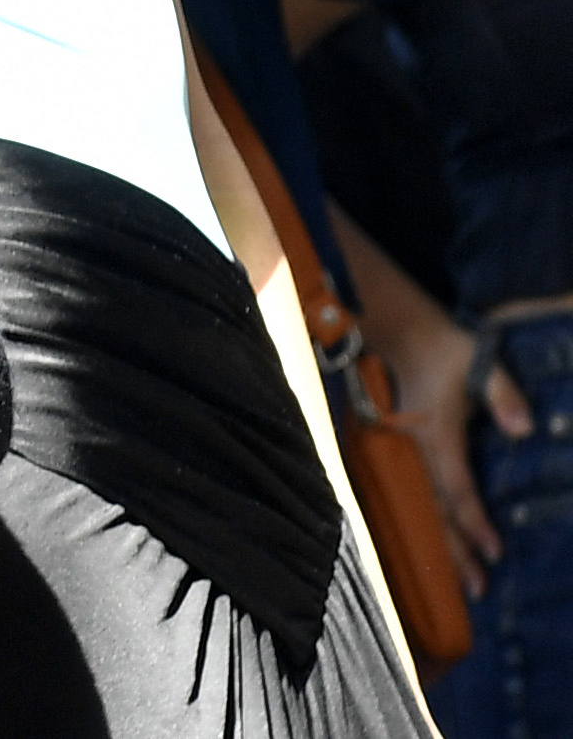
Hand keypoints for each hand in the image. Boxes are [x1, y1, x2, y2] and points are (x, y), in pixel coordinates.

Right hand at [376, 316, 532, 601]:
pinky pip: (407, 494)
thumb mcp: (477, 361)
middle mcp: (415, 451)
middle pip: (436, 510)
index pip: (458, 489)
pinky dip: (420, 522)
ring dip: (439, 544)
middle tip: (476, 588)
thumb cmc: (439, 347)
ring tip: (456, 579)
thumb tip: (526, 431)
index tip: (495, 553)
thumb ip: (503, 395)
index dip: (476, 522)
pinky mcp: (393, 449)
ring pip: (420, 507)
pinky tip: (427, 542)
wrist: (392, 329)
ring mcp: (400, 451)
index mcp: (437, 436)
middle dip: (456, 551)